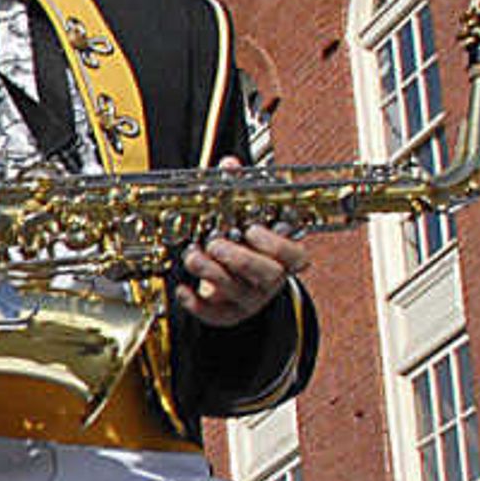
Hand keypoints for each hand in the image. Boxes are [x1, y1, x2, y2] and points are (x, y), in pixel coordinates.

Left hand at [173, 163, 307, 326]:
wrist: (233, 280)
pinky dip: (196, 304)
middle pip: (267, 275)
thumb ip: (240, 191)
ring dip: (212, 273)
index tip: (253, 229)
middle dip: (240, 258)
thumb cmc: (243, 245)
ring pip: (238, 291)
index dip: (277, 245)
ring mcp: (250, 298)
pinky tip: (182, 289)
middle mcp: (270, 280)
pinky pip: (215, 315)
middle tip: (215, 243)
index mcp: (283, 257)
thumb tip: (230, 165)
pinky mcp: (228, 313)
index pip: (297, 256)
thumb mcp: (245, 217)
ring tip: (193, 255)